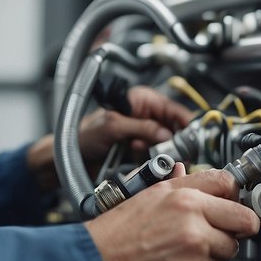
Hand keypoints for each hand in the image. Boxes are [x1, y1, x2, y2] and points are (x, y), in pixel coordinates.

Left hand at [77, 85, 193, 161]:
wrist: (67, 158)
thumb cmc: (81, 134)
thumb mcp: (113, 126)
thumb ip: (142, 128)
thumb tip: (166, 135)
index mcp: (141, 100)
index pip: (174, 109)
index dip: (185, 123)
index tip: (193, 137)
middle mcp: (144, 115)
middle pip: (174, 129)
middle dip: (172, 141)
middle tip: (172, 151)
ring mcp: (142, 134)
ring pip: (166, 145)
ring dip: (159, 151)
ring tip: (140, 151)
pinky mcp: (139, 152)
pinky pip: (156, 157)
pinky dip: (151, 160)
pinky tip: (135, 157)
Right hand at [84, 164, 260, 260]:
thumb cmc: (118, 230)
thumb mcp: (147, 193)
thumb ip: (177, 183)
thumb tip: (186, 171)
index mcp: (184, 196)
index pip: (231, 185)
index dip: (235, 197)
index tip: (235, 206)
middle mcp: (194, 221)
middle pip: (244, 222)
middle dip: (234, 229)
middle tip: (217, 233)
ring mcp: (195, 250)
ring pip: (229, 251)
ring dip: (215, 253)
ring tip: (186, 251)